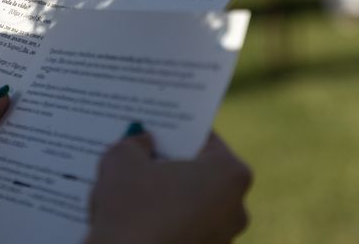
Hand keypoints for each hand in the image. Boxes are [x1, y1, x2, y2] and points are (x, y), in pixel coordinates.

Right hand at [86, 131, 251, 243]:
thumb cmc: (130, 211)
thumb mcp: (122, 159)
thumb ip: (133, 142)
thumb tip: (140, 141)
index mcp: (229, 173)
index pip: (203, 137)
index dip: (175, 129)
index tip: (155, 125)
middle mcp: (237, 207)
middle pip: (199, 171)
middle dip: (170, 162)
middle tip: (139, 152)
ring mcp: (223, 239)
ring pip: (190, 203)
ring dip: (165, 194)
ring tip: (128, 186)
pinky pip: (183, 229)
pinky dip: (163, 221)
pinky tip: (132, 217)